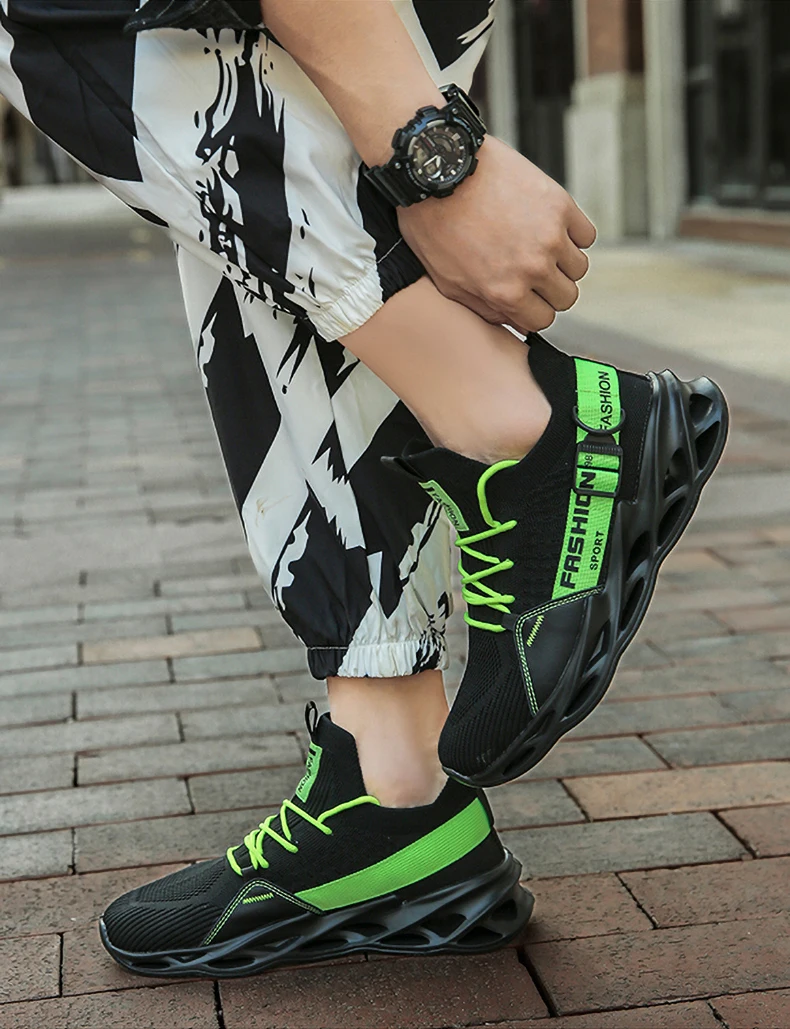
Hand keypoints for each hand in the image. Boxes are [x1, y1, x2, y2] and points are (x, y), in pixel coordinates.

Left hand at [397, 136, 595, 332]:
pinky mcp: (560, 204)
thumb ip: (486, 307)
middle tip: (532, 272)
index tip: (526, 296)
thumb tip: (515, 321)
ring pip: (578, 268)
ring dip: (563, 263)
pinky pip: (586, 235)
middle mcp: (533, 267)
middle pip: (566, 297)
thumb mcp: (449, 281)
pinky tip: (550, 228)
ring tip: (538, 247)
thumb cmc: (435, 223)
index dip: (532, 309)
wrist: (439, 168)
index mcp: (506, 291)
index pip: (543, 319)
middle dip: (549, 290)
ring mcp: (550, 235)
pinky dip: (573, 234)